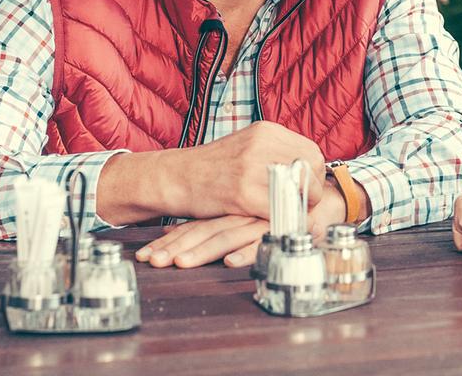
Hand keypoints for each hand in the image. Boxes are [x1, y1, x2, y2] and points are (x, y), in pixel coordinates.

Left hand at [135, 215, 268, 268]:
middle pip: (202, 232)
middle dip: (175, 248)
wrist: (315, 198)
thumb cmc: (274, 208)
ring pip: (226, 237)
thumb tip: (171, 236)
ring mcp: (257, 222)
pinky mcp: (279, 229)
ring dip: (203, 251)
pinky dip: (246, 252)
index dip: (168, 241)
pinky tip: (230, 262)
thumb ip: (212, 224)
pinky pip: (261, 242)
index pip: (192, 227)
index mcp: (225, 211)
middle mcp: (237, 215)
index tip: (146, 256)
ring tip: (180, 263)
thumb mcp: (240, 214)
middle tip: (153, 261)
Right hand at [170, 121, 324, 219]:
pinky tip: (273, 222)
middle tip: (301, 205)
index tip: (306, 189)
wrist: (174, 177)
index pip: (311, 152)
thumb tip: (307, 171)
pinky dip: (281, 219)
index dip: (313, 175)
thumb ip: (274, 152)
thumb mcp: (246, 146)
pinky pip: (278, 209)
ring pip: (299, 190)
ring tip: (289, 214)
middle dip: (311, 191)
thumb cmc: (211, 167)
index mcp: (266, 131)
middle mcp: (262, 144)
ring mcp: (252, 168)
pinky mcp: (242, 194)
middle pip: (311, 170)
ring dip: (299, 207)